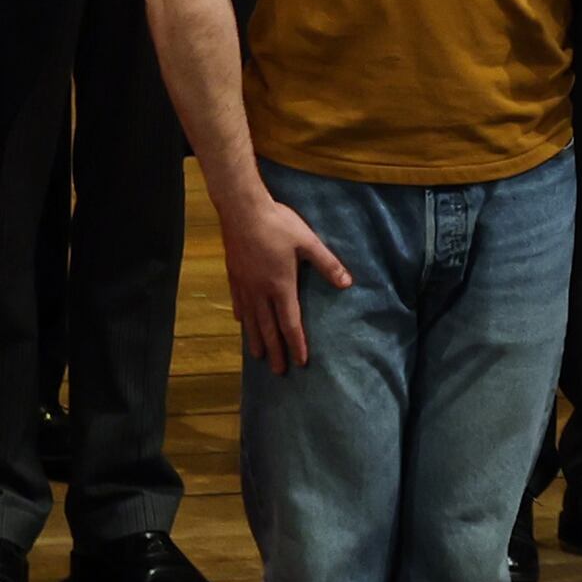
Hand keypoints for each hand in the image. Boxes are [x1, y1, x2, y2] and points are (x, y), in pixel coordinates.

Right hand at [220, 193, 353, 375]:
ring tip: (259, 356)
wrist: (242, 210)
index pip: (290, 323)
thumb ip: (327, 264)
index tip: (300, 363)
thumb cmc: (278, 224)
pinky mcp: (234, 275)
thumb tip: (348, 283)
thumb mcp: (308, 242)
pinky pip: (238, 302)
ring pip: (251, 320)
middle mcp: (260, 291)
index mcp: (281, 286)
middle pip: (268, 328)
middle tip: (279, 372)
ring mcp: (244, 285)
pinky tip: (242, 322)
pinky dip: (243, 317)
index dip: (296, 344)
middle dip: (275, 351)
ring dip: (256, 339)